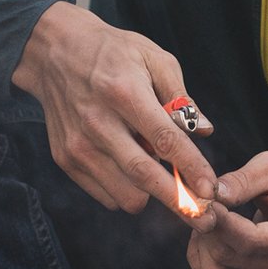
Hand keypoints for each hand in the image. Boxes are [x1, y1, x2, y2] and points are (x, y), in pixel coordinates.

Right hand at [11, 1, 216, 225]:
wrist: (56, 52)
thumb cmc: (114, 52)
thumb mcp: (154, 57)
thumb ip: (180, 97)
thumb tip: (204, 130)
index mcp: (124, 92)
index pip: (164, 139)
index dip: (191, 167)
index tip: (212, 188)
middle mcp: (98, 122)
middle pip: (143, 175)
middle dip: (178, 201)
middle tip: (205, 216)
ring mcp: (78, 145)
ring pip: (126, 194)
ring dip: (151, 192)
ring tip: (158, 166)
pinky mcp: (65, 159)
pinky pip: (106, 195)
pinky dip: (127, 189)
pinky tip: (130, 161)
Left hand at [187, 150, 267, 268]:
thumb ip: (244, 179)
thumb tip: (212, 194)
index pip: (253, 240)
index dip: (221, 223)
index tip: (202, 202)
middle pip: (232, 260)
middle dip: (208, 231)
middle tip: (201, 204)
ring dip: (202, 249)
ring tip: (208, 220)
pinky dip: (207, 261)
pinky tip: (214, 236)